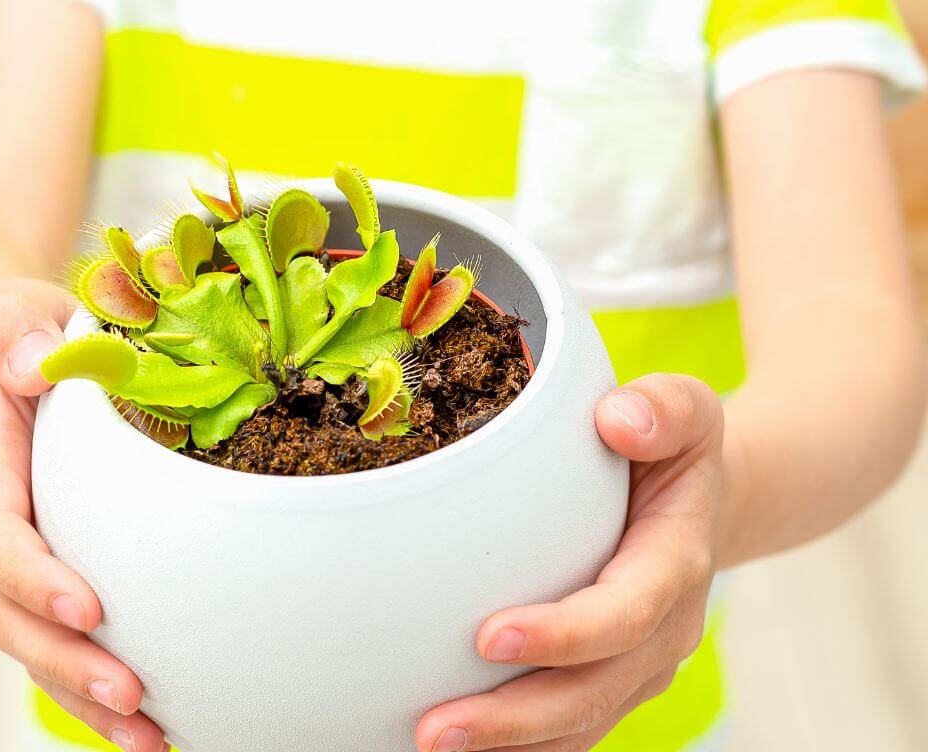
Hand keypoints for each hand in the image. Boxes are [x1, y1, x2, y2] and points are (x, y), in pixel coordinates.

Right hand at [0, 279, 167, 751]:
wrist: (18, 360)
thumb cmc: (26, 335)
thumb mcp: (13, 311)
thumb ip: (10, 329)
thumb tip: (28, 365)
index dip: (31, 575)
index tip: (85, 606)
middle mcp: (3, 525)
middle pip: (12, 613)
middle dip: (66, 662)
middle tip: (131, 695)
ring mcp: (31, 558)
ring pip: (42, 644)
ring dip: (91, 699)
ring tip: (154, 739)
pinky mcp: (65, 572)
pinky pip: (77, 638)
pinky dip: (109, 688)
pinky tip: (166, 724)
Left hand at [416, 374, 722, 751]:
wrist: (695, 502)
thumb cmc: (671, 449)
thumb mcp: (686, 410)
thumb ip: (665, 407)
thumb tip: (619, 421)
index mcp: (675, 563)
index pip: (624, 614)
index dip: (563, 635)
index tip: (487, 637)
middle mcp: (662, 629)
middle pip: (593, 692)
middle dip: (515, 719)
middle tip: (436, 728)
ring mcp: (637, 666)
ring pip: (577, 724)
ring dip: (507, 745)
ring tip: (429, 743)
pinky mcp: (609, 681)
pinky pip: (567, 729)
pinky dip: (516, 746)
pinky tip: (457, 747)